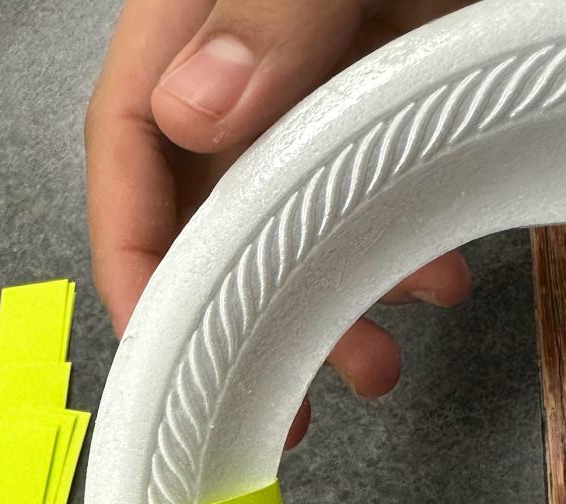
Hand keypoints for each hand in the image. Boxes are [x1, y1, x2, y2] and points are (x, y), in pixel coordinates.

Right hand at [86, 0, 472, 411]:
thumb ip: (262, 7)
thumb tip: (195, 109)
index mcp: (199, 12)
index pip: (128, 144)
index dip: (134, 258)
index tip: (165, 348)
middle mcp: (249, 57)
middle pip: (214, 206)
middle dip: (245, 313)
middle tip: (276, 403)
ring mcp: (323, 76)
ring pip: (299, 212)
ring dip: (333, 300)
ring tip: (374, 367)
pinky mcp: (393, 84)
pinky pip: (380, 182)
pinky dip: (403, 242)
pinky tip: (437, 280)